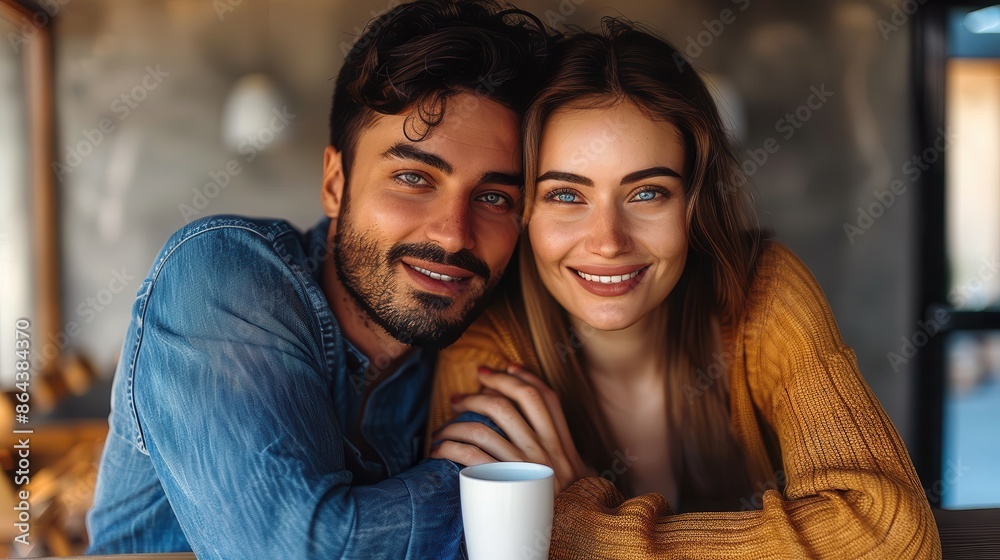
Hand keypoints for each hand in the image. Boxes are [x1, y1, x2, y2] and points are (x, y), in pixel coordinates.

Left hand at [429, 364, 594, 492]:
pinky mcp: (506, 484)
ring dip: (458, 423)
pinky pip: (472, 456)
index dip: (523, 376)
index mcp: (563, 444)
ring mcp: (526, 467)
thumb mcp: (575, 471)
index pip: (545, 397)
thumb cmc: (569, 504)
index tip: (503, 366)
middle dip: (484, 390)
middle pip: (513, 402)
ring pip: (487, 427)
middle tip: (459, 395)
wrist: (574, 535)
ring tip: (443, 427)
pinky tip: (439, 451)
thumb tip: (531, 422)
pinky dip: (451, 448)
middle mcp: (547, 450)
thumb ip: (558, 447)